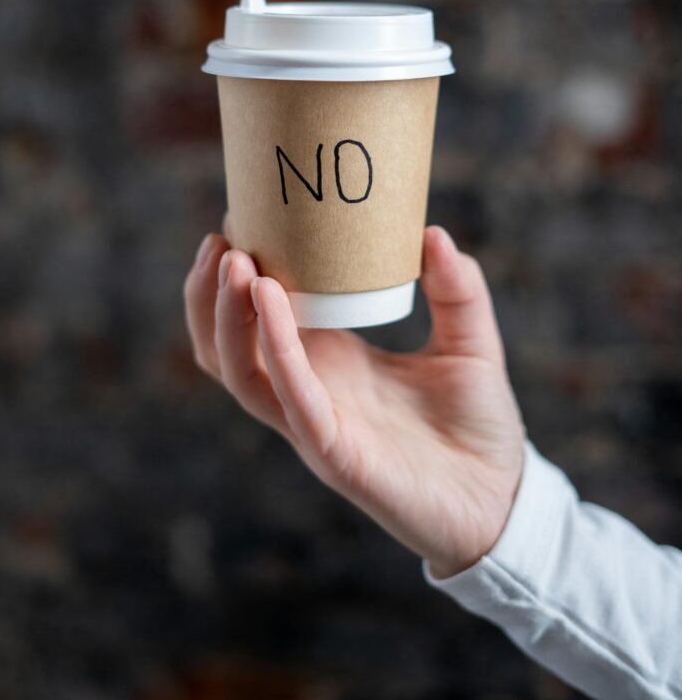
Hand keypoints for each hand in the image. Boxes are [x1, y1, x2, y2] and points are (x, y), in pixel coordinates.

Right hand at [184, 215, 525, 578]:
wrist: (504, 499)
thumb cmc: (478, 424)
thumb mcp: (469, 340)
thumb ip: (456, 289)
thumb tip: (432, 231)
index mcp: (330, 362)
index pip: (261, 317)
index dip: (240, 272)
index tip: (242, 214)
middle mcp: (309, 390)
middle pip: (227, 346)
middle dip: (210, 293)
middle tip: (220, 237)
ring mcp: (314, 422)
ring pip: (239, 372)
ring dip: (226, 315)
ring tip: (231, 260)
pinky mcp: (333, 452)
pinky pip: (289, 398)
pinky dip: (274, 347)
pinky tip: (269, 299)